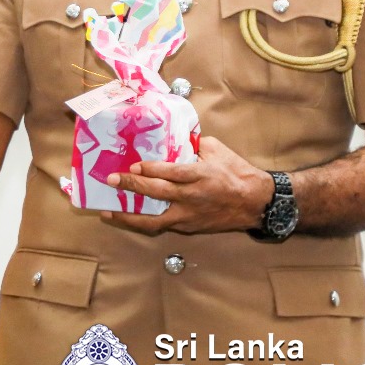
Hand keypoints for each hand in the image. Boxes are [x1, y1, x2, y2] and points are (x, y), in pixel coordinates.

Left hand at [99, 136, 271, 234]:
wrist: (255, 203)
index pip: (171, 173)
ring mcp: (189, 216)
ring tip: (108, 212)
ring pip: (154, 220)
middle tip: (112, 180)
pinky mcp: (188, 227)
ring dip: (129, 216)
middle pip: (157, 193)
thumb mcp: (216, 150)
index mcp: (200, 175)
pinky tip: (128, 217)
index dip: (150, 170)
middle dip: (132, 186)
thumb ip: (192, 144)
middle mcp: (192, 197)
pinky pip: (162, 225)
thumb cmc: (235, 172)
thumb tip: (171, 136)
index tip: (132, 167)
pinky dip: (143, 222)